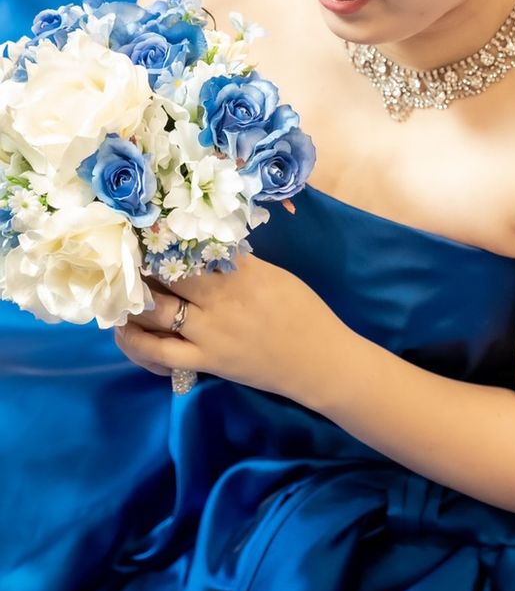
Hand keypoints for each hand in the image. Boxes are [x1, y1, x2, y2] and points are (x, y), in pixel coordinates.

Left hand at [113, 252, 345, 402]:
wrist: (318, 360)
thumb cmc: (305, 313)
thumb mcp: (277, 277)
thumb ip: (243, 265)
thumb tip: (209, 252)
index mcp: (243, 273)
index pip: (196, 249)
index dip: (169, 239)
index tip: (150, 229)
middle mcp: (220, 300)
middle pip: (169, 275)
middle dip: (145, 263)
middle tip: (127, 255)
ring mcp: (209, 333)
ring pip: (156, 312)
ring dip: (134, 299)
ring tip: (121, 288)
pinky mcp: (205, 361)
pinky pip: (159, 353)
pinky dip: (136, 341)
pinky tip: (125, 329)